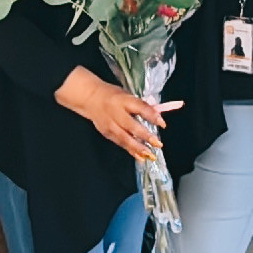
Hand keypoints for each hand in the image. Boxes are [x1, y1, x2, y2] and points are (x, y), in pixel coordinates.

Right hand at [55, 67, 178, 160]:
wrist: (90, 97)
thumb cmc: (113, 95)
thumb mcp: (127, 94)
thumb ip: (141, 105)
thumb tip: (158, 114)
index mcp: (124, 100)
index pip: (140, 108)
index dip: (151, 116)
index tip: (162, 123)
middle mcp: (116, 113)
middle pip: (132, 126)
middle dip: (145, 136)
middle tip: (158, 143)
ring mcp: (110, 124)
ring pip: (125, 138)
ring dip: (138, 147)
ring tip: (150, 154)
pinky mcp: (107, 133)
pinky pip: (120, 143)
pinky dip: (131, 151)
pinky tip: (140, 157)